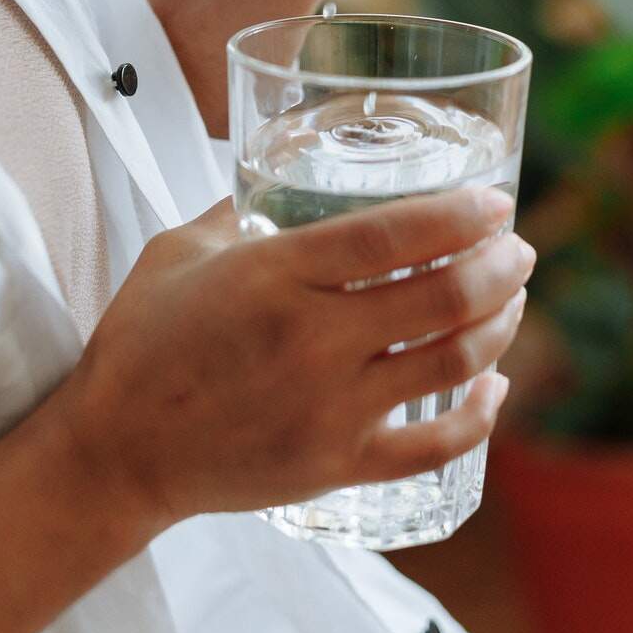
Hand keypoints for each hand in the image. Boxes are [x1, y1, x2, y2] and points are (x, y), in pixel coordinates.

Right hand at [53, 191, 533, 542]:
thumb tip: (282, 166)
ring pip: (452, 361)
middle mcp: (315, 340)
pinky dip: (479, 415)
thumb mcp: (184, 247)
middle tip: (518, 247)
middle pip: (442, 295)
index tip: (497, 201)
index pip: (395, 234)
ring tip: (513, 298)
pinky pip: (433, 446)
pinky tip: (495, 386)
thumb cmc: (143, 340)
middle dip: (500, 265)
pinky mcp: (336, 466)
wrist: (114, 450)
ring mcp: (331, 409)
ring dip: (500, 324)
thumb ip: (240, 205)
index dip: (461, 215)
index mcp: (278, 274)